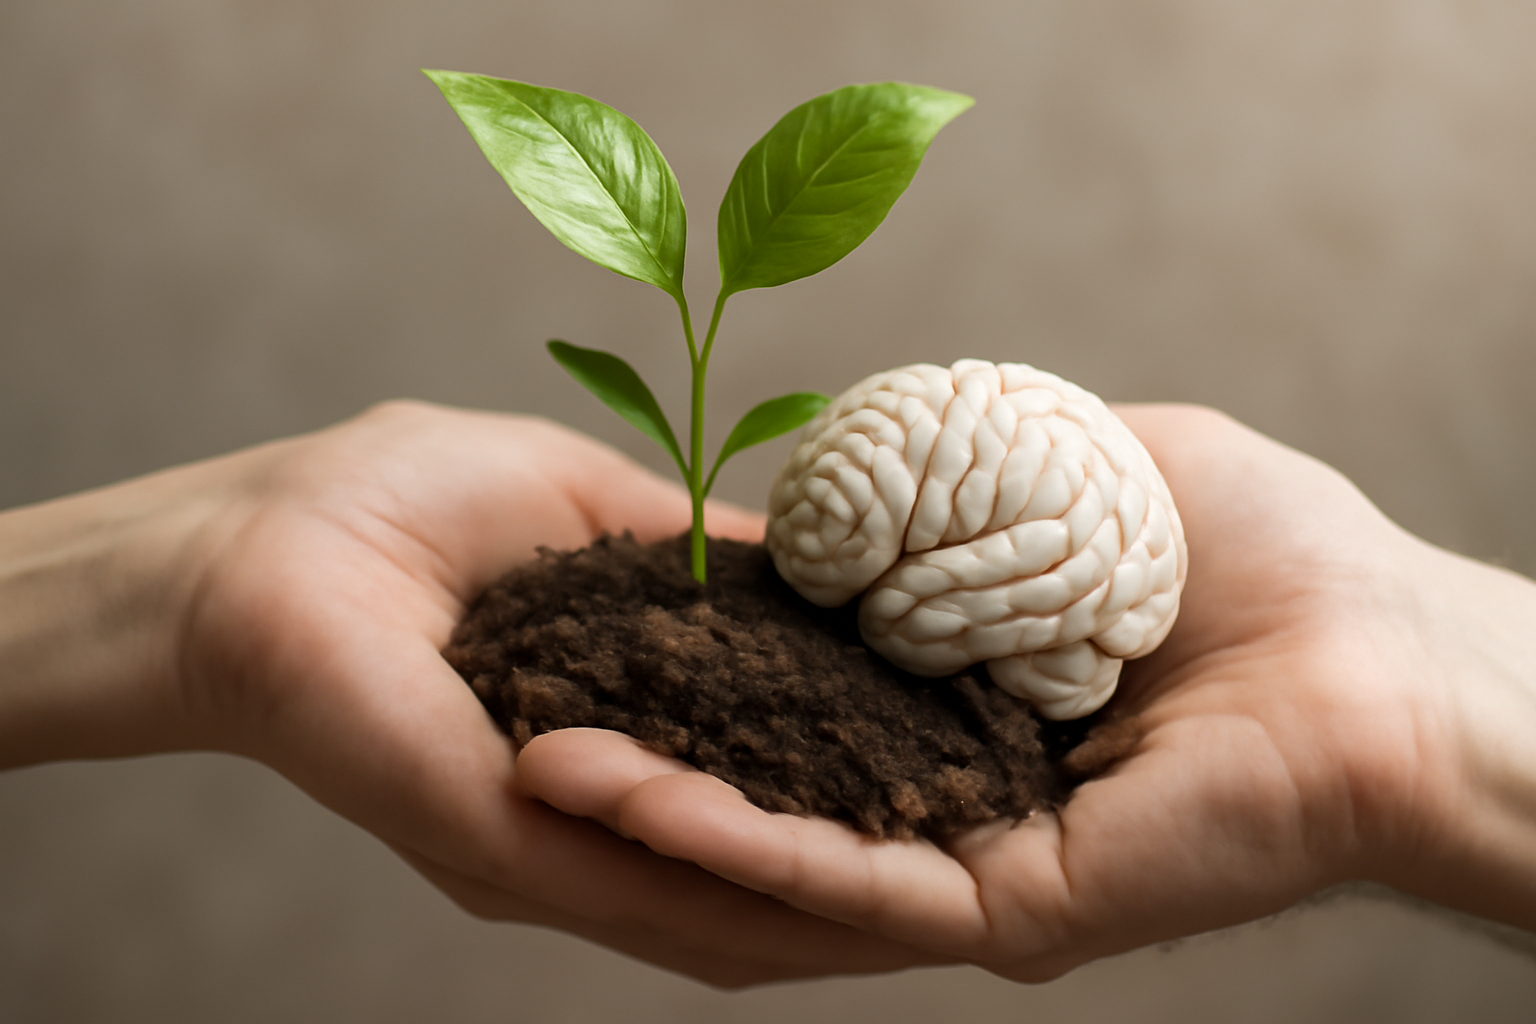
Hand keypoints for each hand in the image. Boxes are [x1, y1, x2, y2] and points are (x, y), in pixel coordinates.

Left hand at [0, 401, 939, 985]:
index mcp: (624, 734)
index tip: (975, 760)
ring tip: (957, 874)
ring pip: (722, 906)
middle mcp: (600, 818)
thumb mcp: (590, 508)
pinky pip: (644, 884)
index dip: (871, 786)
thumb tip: (818, 561)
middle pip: (760, 879)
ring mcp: (555, 850)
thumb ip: (702, 550)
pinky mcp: (507, 852)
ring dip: (838, 893)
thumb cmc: (395, 506)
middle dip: (879, 869)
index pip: (767, 789)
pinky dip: (743, 876)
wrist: (255, 548)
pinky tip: (848, 871)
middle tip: (1003, 849)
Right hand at [515, 404, 1535, 979]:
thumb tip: (841, 477)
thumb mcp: (1074, 463)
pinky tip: (629, 801)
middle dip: (642, 760)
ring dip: (658, 810)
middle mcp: (949, 800)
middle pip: (767, 789)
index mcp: (957, 708)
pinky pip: (850, 877)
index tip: (578, 639)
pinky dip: (738, 843)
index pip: (789, 708)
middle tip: (518, 721)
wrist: (1401, 665)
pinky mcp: (1009, 911)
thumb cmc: (1269, 556)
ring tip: (538, 767)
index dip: (684, 681)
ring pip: (784, 846)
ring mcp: (973, 865)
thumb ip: (953, 468)